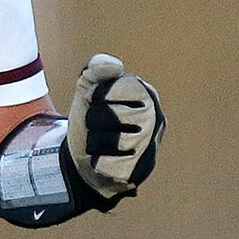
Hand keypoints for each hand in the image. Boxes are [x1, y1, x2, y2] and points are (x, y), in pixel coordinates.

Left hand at [63, 53, 163, 206]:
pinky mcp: (141, 171)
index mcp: (145, 93)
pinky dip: (98, 163)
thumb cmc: (91, 119)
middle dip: (94, 121)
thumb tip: (115, 66)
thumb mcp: (87, 89)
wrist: (82, 158)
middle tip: (96, 126)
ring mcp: (151, 146)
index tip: (96, 102)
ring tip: (100, 143)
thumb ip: (96, 69)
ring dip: (95, 142)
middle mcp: (156, 118)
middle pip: (114, 115)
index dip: (95, 96)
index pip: (116, 88)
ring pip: (115, 141)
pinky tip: (103, 161)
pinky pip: (112, 165)